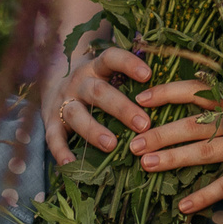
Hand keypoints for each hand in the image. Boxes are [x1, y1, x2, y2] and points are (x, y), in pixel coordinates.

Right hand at [44, 47, 154, 164]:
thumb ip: (131, 82)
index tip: (148, 75)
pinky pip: (53, 137)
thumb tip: (171, 94)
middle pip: (98, 91)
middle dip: (121, 107)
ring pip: (77, 114)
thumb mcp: (109, 75)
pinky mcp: (51, 121)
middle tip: (144, 124)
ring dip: (94, 130)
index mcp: (96, 68)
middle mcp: (79, 82)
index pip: (111, 58)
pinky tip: (72, 165)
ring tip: (112, 145)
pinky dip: (61, 151)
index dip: (128, 64)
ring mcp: (63, 101)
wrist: (52, 86)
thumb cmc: (95, 86)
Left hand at [123, 77, 222, 215]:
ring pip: (205, 152)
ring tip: (145, 164)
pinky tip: (182, 206)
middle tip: (132, 143)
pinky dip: (203, 196)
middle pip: (194, 125)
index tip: (141, 99)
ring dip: (173, 158)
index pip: (197, 90)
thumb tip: (190, 98)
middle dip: (160, 133)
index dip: (167, 93)